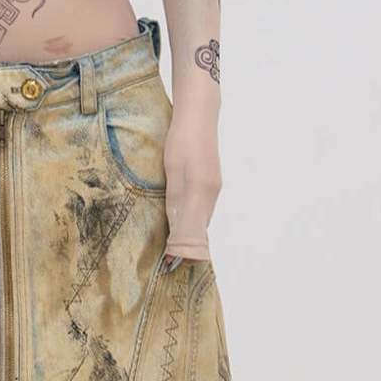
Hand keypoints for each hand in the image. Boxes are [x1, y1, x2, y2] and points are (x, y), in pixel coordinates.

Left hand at [161, 110, 220, 269]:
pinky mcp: (209, 179)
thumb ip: (177, 204)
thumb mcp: (175, 174)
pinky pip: (199, 205)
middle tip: (168, 261)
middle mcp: (212, 194)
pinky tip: (177, 217)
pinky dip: (189, 216)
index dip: (184, 251)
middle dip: (186, 245)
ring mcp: (212, 186)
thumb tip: (177, 236)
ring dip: (187, 231)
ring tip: (171, 244)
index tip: (170, 266)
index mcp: (203, 195)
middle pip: (199, 228)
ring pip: (199, 217)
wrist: (197, 115)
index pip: (196, 234)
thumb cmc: (182, 142)